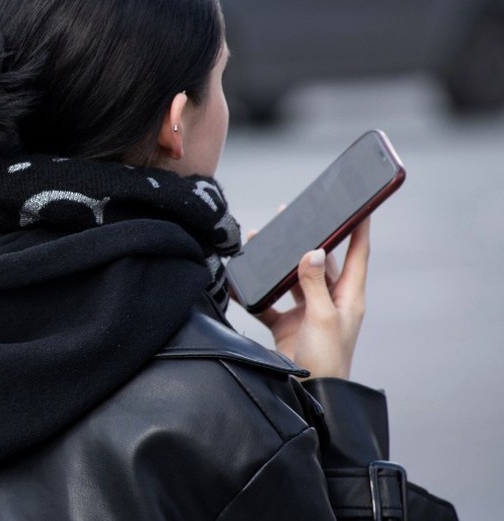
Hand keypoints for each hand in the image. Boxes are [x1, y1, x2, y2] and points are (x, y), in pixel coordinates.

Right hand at [254, 219, 370, 378]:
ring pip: (293, 279)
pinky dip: (257, 295)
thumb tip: (312, 252)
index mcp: (349, 298)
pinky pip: (270, 303)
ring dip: (279, 264)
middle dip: (309, 240)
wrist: (311, 396)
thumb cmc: (329, 362)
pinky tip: (244, 283)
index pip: (356, 256)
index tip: (359, 208)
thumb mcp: (323, 318)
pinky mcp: (287, 324)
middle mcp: (329, 301)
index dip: (359, 231)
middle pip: (320, 263)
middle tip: (297, 216)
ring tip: (265, 241)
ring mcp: (307, 312)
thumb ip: (314, 284)